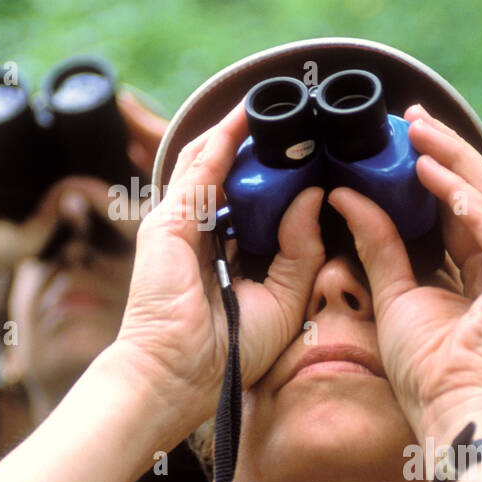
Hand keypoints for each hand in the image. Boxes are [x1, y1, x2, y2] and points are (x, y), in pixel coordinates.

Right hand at [114, 101, 325, 440]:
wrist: (177, 377)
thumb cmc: (225, 352)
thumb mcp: (284, 298)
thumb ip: (301, 249)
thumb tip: (313, 196)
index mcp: (226, 255)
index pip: (252, 203)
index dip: (279, 178)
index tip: (311, 155)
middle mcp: (202, 234)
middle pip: (230, 175)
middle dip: (259, 146)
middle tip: (297, 119)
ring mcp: (180, 223)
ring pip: (210, 161)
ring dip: (239, 132)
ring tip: (274, 105)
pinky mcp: (169, 220)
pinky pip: (200, 169)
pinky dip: (222, 140)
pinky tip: (246, 118)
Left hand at [328, 104, 481, 443]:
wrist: (450, 410)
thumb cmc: (426, 371)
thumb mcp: (395, 293)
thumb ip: (378, 244)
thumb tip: (346, 197)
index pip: (464, 210)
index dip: (436, 172)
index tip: (407, 141)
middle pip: (480, 195)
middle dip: (445, 152)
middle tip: (412, 118)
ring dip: (449, 157)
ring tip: (414, 128)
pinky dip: (454, 190)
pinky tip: (424, 165)